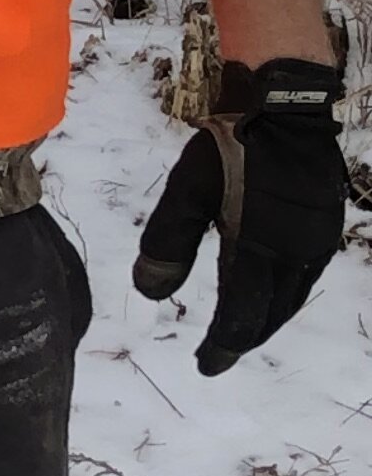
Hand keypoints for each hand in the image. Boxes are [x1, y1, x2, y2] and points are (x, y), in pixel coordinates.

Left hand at [132, 54, 349, 374]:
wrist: (287, 109)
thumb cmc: (231, 146)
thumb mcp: (187, 191)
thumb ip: (168, 243)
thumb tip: (150, 295)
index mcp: (261, 248)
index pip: (242, 313)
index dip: (223, 344)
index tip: (204, 366)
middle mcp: (296, 252)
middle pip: (270, 313)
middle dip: (243, 338)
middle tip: (218, 355)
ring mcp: (316, 241)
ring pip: (291, 298)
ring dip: (266, 320)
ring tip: (241, 332)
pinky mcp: (325, 228)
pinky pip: (304, 278)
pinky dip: (283, 296)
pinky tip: (270, 295)